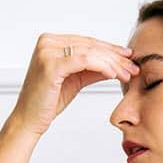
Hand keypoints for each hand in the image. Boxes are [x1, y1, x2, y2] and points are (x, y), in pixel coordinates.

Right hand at [9, 34, 138, 134]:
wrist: (29, 120)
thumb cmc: (48, 102)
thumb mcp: (75, 80)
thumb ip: (93, 69)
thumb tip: (117, 63)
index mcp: (51, 42)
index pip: (87, 42)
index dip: (110, 50)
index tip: (129, 58)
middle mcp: (47, 42)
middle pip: (90, 46)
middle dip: (115, 57)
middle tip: (134, 67)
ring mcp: (47, 51)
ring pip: (90, 52)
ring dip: (112, 63)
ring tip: (128, 74)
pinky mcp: (51, 64)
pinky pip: (84, 61)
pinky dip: (102, 67)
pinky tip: (114, 75)